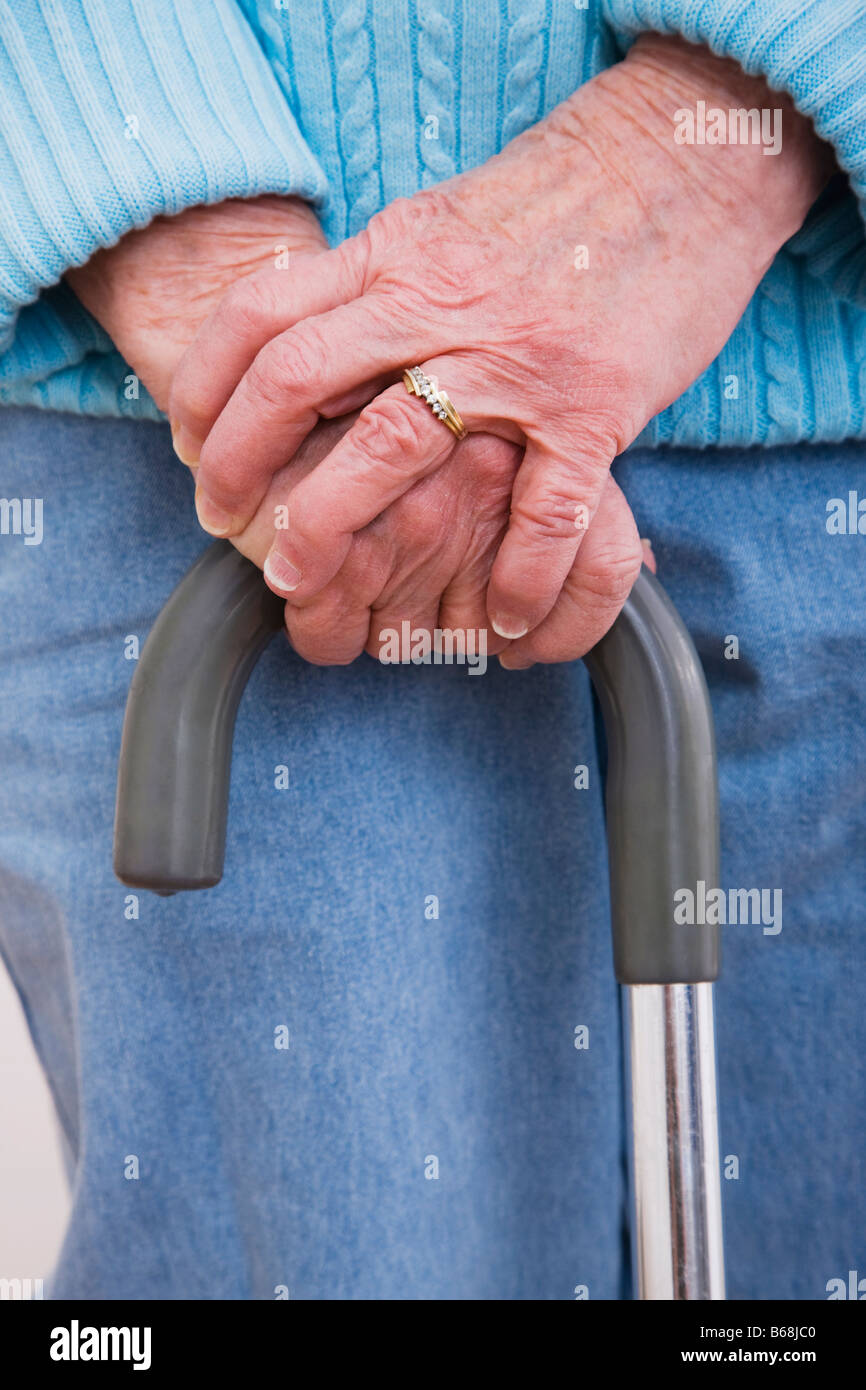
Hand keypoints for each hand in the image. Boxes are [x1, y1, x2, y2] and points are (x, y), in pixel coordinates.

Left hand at [67, 188, 646, 665]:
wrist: (681, 165)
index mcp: (396, 254)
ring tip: (303, 586)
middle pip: (298, 379)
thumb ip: (378, 282)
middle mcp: (438, 301)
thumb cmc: (558, 205)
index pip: (261, 314)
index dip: (205, 387)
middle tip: (223, 527)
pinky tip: (502, 621)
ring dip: (329, 525)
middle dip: (238, 464)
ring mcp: (515, 356)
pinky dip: (519, 576)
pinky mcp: (593, 404)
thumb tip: (307, 332)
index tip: (187, 443)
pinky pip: (544, 509)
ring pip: (391, 443)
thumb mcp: (440, 224)